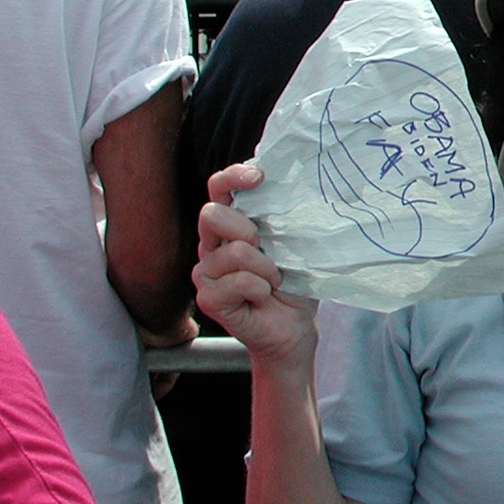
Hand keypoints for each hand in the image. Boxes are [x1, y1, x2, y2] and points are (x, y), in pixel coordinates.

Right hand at [194, 162, 317, 369]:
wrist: (294, 326)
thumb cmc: (294, 282)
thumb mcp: (295, 243)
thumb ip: (285, 217)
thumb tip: (297, 185)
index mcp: (231, 224)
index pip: (218, 188)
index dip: (233, 177)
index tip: (259, 177)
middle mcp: (212, 245)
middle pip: (213, 215)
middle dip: (247, 229)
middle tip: (267, 250)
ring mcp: (206, 272)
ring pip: (234, 252)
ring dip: (266, 269)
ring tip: (272, 281)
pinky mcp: (208, 298)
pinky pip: (236, 282)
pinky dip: (260, 289)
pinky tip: (263, 297)